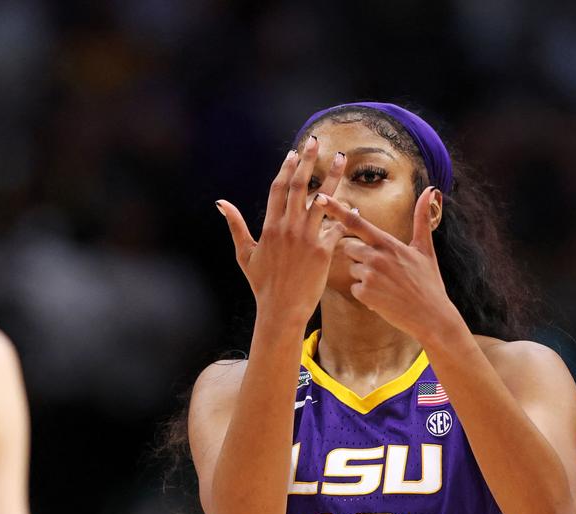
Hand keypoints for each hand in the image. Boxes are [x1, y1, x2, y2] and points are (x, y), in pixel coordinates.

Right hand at [217, 136, 345, 324]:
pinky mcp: (323, 251)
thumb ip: (235, 225)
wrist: (281, 309)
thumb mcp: (244, 253)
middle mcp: (288, 228)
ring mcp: (306, 238)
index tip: (293, 153)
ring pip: (322, 200)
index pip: (278, 189)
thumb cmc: (262, 284)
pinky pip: (337, 226)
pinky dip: (346, 214)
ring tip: (342, 159)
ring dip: (333, 177)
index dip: (286, 168)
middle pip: (299, 186)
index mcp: (270, 227)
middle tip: (315, 141)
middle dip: (307, 161)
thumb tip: (220, 203)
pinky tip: (354, 204)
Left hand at [314, 186, 463, 343]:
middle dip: (359, 256)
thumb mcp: (425, 249)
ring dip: (364, 276)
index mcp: (388, 242)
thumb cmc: (429, 282)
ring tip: (386, 285)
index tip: (319, 197)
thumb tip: (431, 190)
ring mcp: (369, 275)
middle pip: (349, 247)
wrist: (431, 316)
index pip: (356, 222)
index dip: (336, 209)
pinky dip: (366, 293)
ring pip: (352, 268)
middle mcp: (376, 256)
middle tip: (382, 269)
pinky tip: (383, 298)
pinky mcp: (365, 293)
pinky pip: (354, 288)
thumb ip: (421, 219)